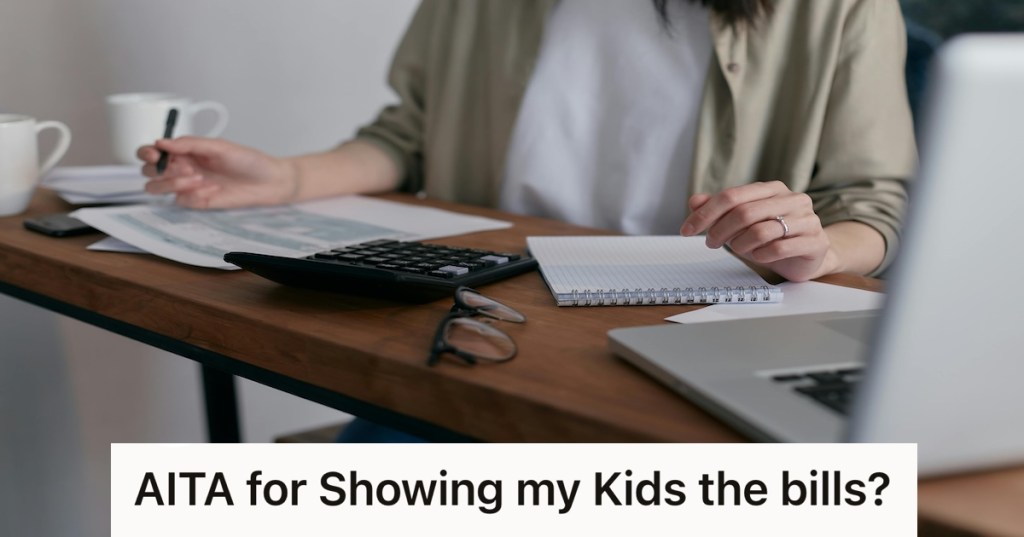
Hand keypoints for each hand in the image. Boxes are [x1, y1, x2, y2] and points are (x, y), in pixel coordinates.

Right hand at [138, 137, 296, 208]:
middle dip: (160, 170)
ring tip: (199, 178)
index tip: (156, 154)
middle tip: (186, 167)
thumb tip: (162, 142)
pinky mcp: (197, 201)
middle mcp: (182, 167)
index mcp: (185, 150)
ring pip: (158, 188)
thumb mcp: (219, 146)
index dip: (147, 153)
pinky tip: (213, 190)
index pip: (153, 151)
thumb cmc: (249, 161)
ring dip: (173, 183)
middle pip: (148, 171)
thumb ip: (190, 144)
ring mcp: (188, 186)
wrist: (269, 182)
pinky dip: (193, 195)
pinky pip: (181, 201)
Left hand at [680, 181, 833, 280]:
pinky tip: (758, 257)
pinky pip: (779, 248)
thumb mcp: (742, 222)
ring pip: (761, 230)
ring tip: (739, 250)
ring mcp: (807, 219)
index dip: (705, 214)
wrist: (809, 255)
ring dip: (741, 244)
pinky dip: (761, 255)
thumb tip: (695, 201)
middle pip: (744, 212)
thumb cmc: (773, 236)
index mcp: (772, 189)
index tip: (686, 230)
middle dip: (720, 230)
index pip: (732, 196)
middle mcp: (792, 199)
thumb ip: (720, 209)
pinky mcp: (815, 241)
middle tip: (711, 243)